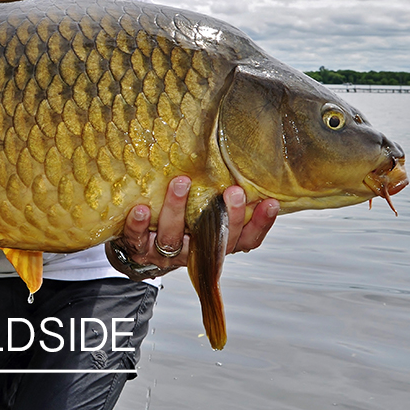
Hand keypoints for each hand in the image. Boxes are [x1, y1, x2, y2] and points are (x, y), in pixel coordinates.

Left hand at [106, 179, 278, 279]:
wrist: (141, 249)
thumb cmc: (180, 221)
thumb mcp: (203, 211)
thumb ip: (218, 195)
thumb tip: (240, 156)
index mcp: (216, 243)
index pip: (246, 239)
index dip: (261, 225)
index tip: (271, 202)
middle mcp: (195, 251)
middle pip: (217, 240)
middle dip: (228, 217)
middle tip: (234, 192)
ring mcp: (166, 253)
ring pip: (174, 236)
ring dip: (177, 209)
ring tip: (181, 183)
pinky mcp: (138, 249)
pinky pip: (138, 240)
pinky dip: (138, 225)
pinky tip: (141, 209)